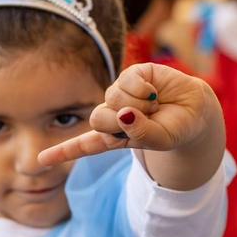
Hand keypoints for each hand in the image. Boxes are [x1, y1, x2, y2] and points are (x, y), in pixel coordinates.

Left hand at [38, 63, 213, 165]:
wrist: (196, 109)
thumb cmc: (176, 129)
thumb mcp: (161, 139)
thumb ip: (141, 132)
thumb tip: (123, 114)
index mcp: (115, 137)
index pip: (86, 145)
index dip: (63, 152)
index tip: (41, 161)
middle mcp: (113, 115)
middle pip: (97, 119)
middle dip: (119, 121)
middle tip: (144, 119)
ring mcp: (120, 94)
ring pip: (112, 98)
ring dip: (138, 104)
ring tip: (154, 106)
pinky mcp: (131, 75)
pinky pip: (126, 80)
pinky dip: (143, 89)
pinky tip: (154, 91)